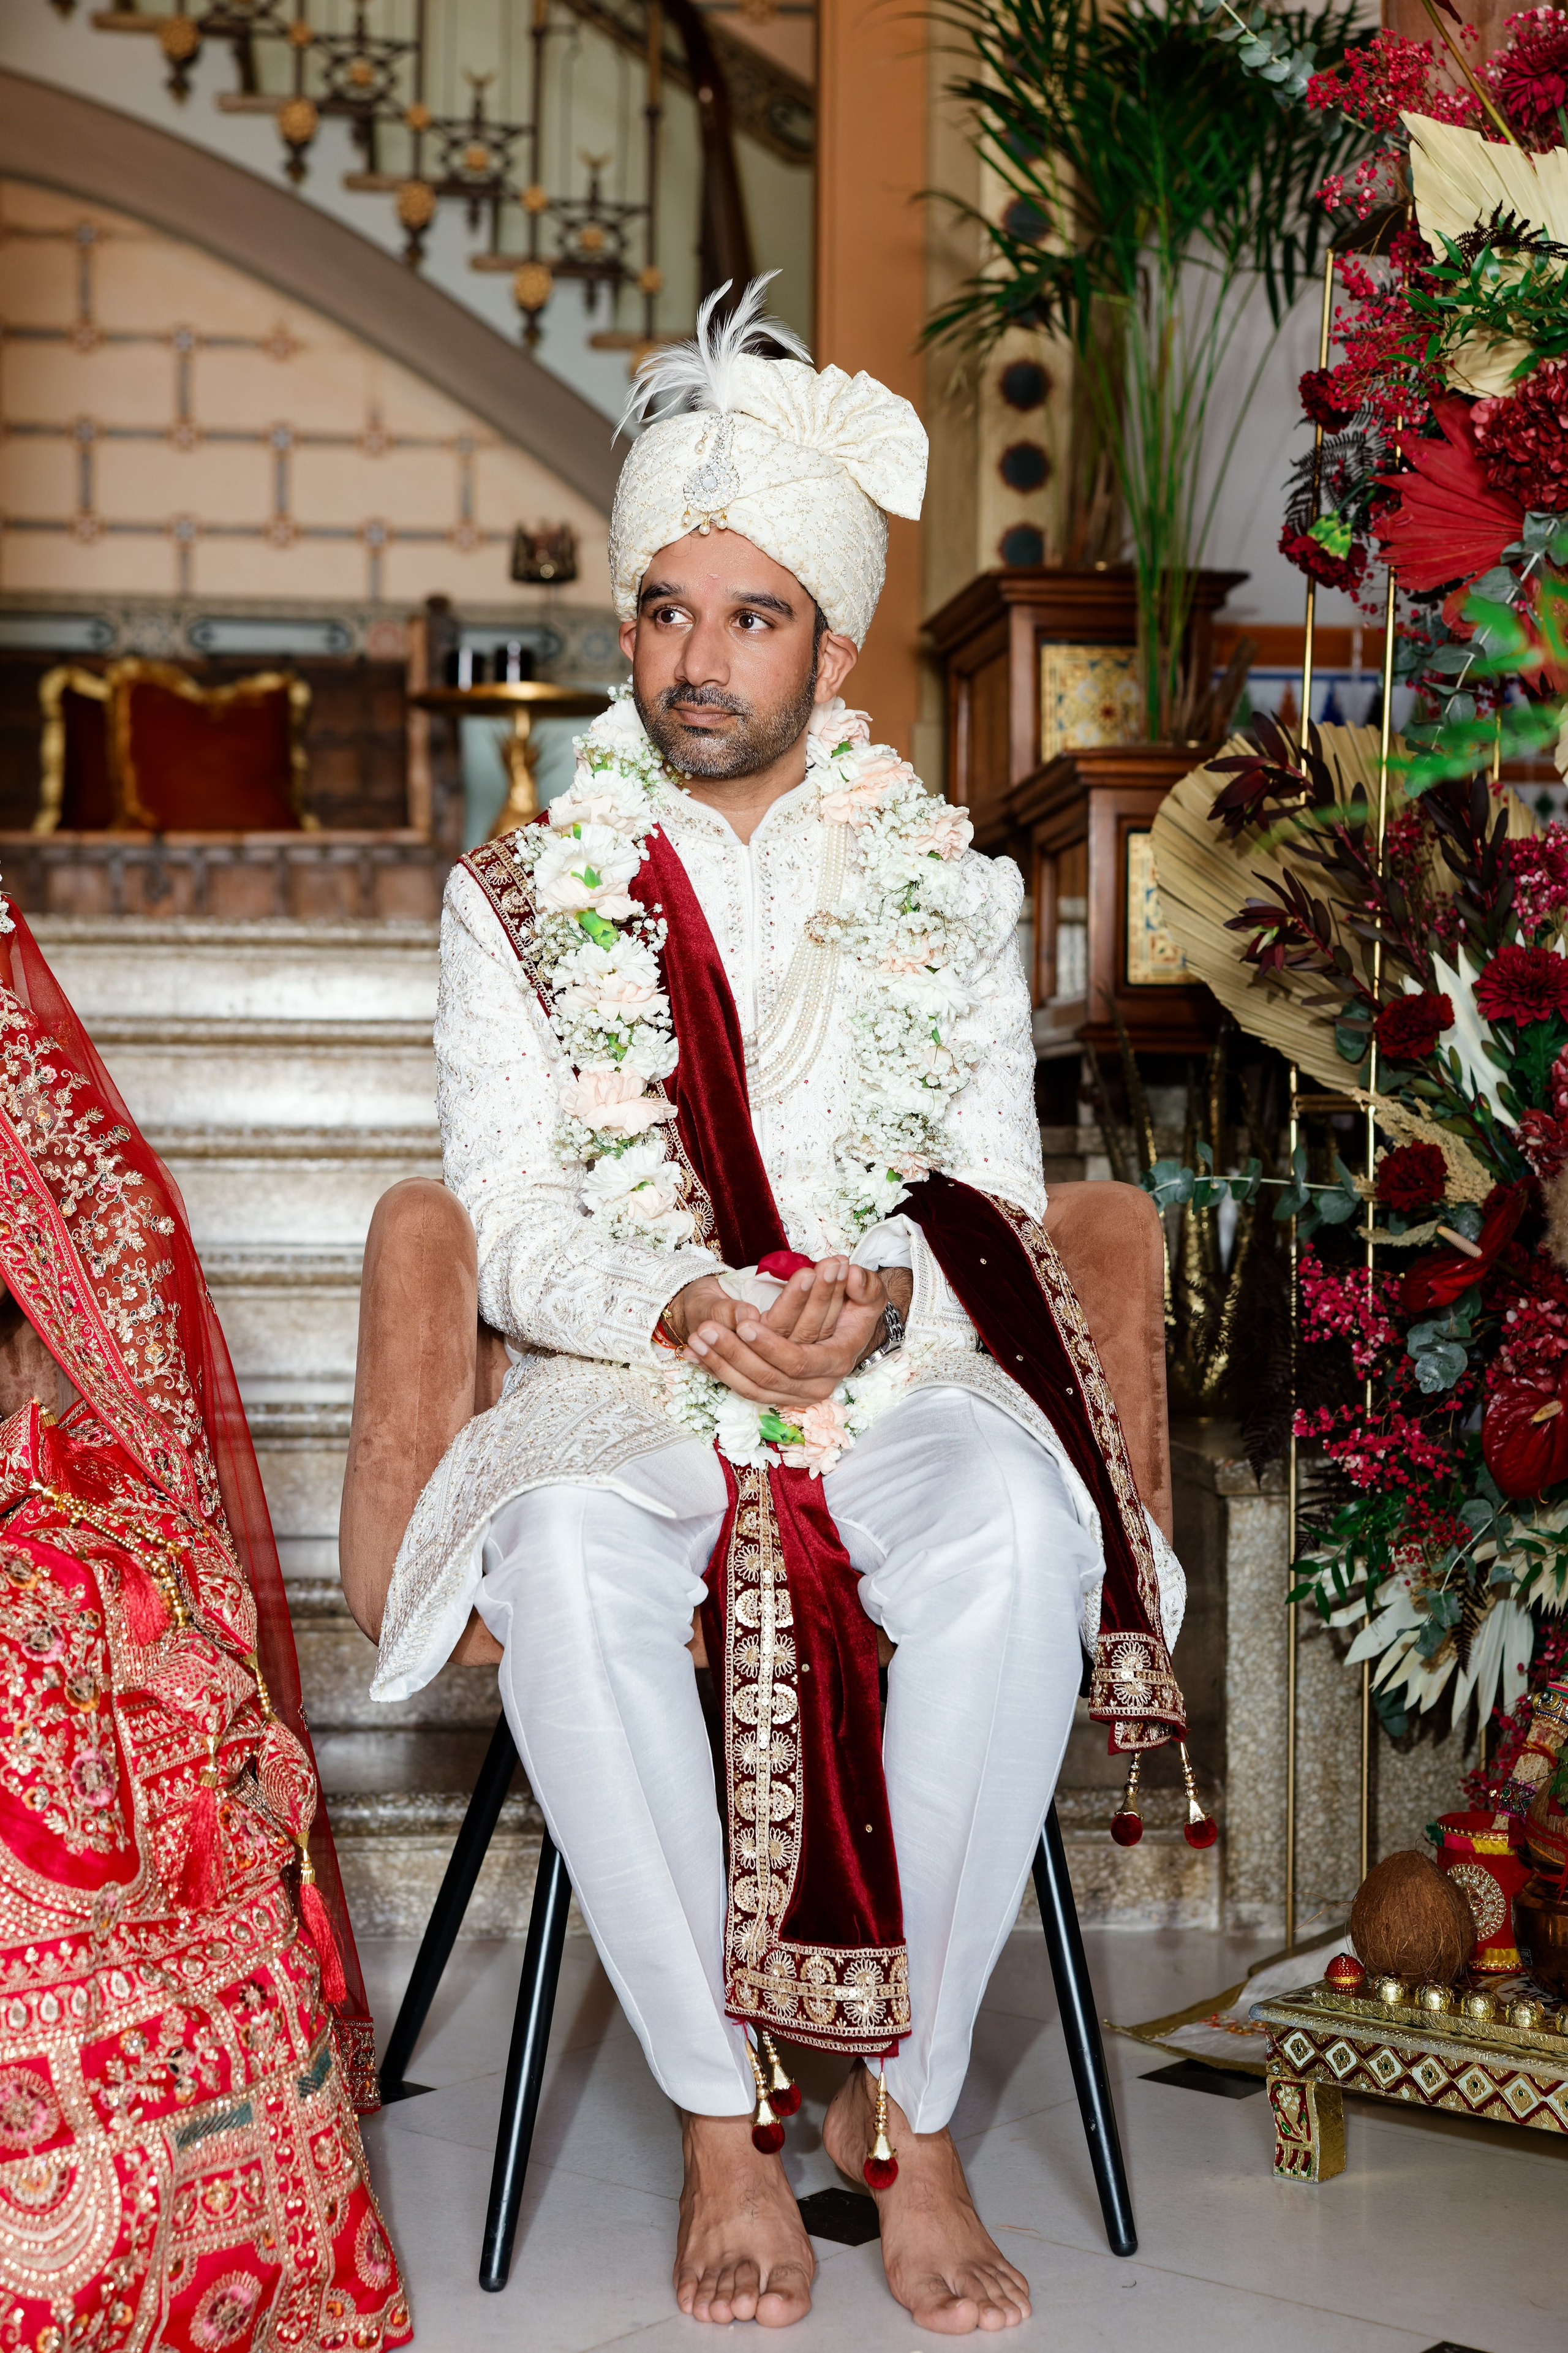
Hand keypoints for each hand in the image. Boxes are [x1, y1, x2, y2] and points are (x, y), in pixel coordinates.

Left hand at [675, 1259, 895, 1411]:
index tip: (744, 1322)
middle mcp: (817, 1385)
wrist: (851, 1331)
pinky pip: (743, 1388)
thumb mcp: (867, 1292)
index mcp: (836, 1361)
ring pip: (751, 1387)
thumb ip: (863, 1284)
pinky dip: (718, 1371)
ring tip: (695, 1337)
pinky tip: (694, 1355)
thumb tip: (850, 1273)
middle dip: (734, 1353)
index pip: (798, 1361)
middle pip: (768, 1378)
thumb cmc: (856, 1307)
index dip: (771, 1345)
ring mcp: (796, 1394)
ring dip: (719, 1363)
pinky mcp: (777, 1393)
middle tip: (705, 1327)